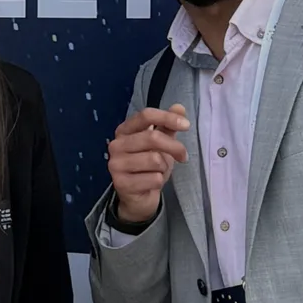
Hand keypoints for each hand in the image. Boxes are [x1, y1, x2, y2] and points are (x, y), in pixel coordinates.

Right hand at [108, 104, 189, 224]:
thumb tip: (179, 107)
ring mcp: (116, 164)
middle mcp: (116, 145)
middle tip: (183, 156)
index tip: (186, 125)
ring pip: (154, 159)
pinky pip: (153, 178)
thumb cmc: (148, 167)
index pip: (145, 115)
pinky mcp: (121, 183)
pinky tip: (151, 183)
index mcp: (124, 131)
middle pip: (152, 137)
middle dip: (174, 147)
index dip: (167, 117)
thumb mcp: (160, 144)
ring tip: (158, 171)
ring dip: (164, 167)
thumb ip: (167, 126)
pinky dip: (159, 181)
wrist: (137, 196)